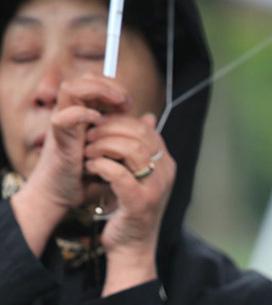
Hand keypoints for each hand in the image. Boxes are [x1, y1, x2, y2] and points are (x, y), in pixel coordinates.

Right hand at [11, 75, 129, 255]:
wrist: (64, 195)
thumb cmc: (86, 175)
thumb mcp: (115, 149)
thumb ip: (129, 131)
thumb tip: (150, 119)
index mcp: (83, 114)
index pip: (95, 83)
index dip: (113, 88)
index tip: (130, 104)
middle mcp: (70, 115)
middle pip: (84, 79)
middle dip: (107, 85)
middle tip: (125, 101)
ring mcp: (62, 124)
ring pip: (70, 88)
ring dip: (96, 91)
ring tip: (116, 104)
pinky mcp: (58, 139)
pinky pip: (64, 116)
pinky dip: (81, 114)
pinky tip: (98, 120)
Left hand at [84, 112, 175, 294]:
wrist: (131, 249)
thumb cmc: (130, 211)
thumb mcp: (137, 174)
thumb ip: (140, 148)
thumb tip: (146, 117)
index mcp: (166, 164)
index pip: (146, 128)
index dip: (119, 121)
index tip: (97, 125)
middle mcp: (166, 174)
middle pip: (139, 134)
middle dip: (109, 130)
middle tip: (88, 136)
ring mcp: (156, 189)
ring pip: (131, 149)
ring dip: (103, 146)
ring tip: (87, 153)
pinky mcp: (140, 203)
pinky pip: (119, 173)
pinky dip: (101, 166)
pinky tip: (90, 168)